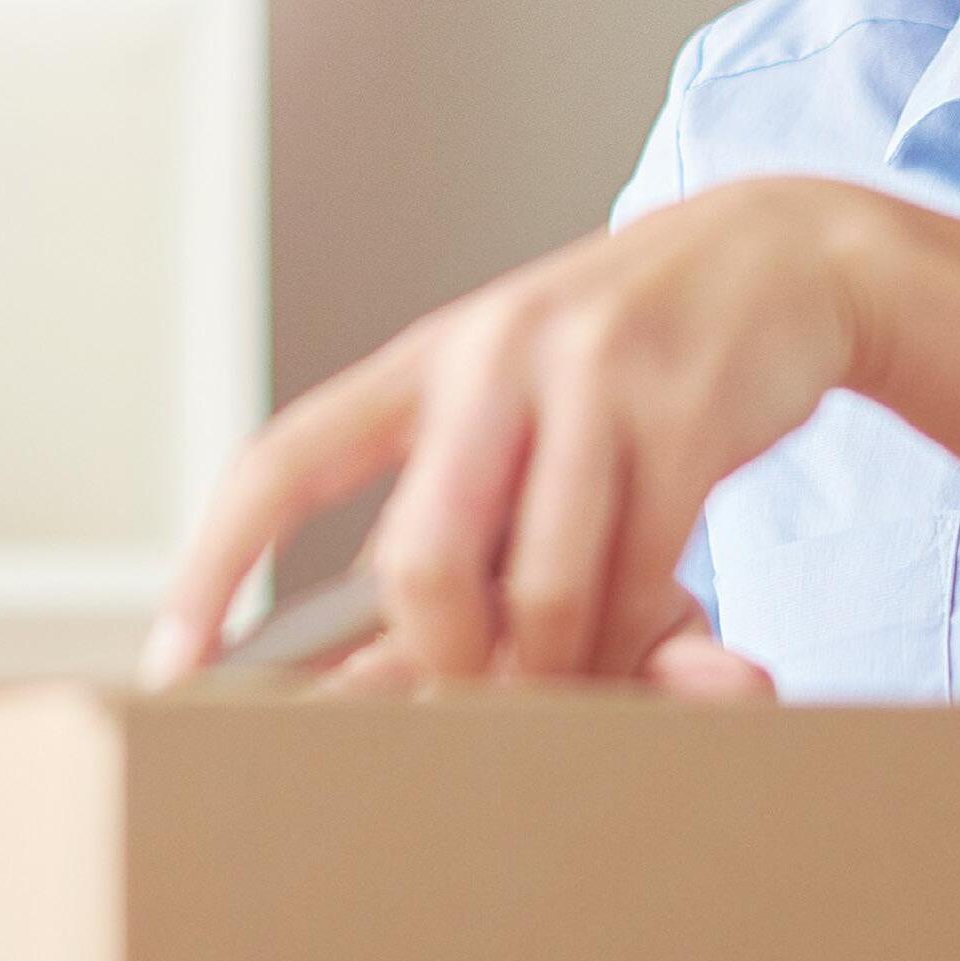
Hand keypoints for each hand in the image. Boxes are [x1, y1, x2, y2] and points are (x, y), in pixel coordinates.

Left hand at [141, 179, 881, 684]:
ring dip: (557, 668)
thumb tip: (370, 657)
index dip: (217, 566)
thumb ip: (452, 499)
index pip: (287, 458)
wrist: (784, 254)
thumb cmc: (627, 354)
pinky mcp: (685, 415)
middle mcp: (495, 354)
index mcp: (429, 358)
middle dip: (444, 661)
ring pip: (539, 589)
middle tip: (471, 706)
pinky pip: (640, 578)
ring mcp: (593, 377)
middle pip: (421, 560)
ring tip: (574, 684)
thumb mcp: (516, 392)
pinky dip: (634, 639)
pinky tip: (648, 642)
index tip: (175, 662)